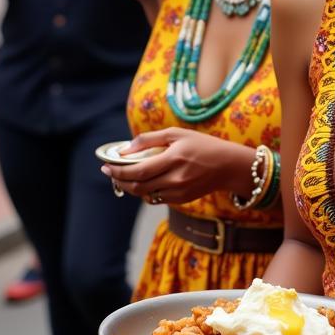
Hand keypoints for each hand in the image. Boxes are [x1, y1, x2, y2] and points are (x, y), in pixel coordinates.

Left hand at [101, 127, 255, 205]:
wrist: (228, 165)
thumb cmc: (202, 145)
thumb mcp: (177, 134)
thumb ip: (149, 140)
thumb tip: (124, 150)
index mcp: (174, 159)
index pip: (137, 171)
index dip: (117, 171)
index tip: (105, 167)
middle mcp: (176, 179)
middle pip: (137, 187)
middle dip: (120, 181)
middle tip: (112, 173)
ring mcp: (179, 192)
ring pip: (144, 195)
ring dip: (131, 187)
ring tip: (126, 177)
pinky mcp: (181, 200)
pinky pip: (156, 198)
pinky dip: (146, 191)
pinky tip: (147, 181)